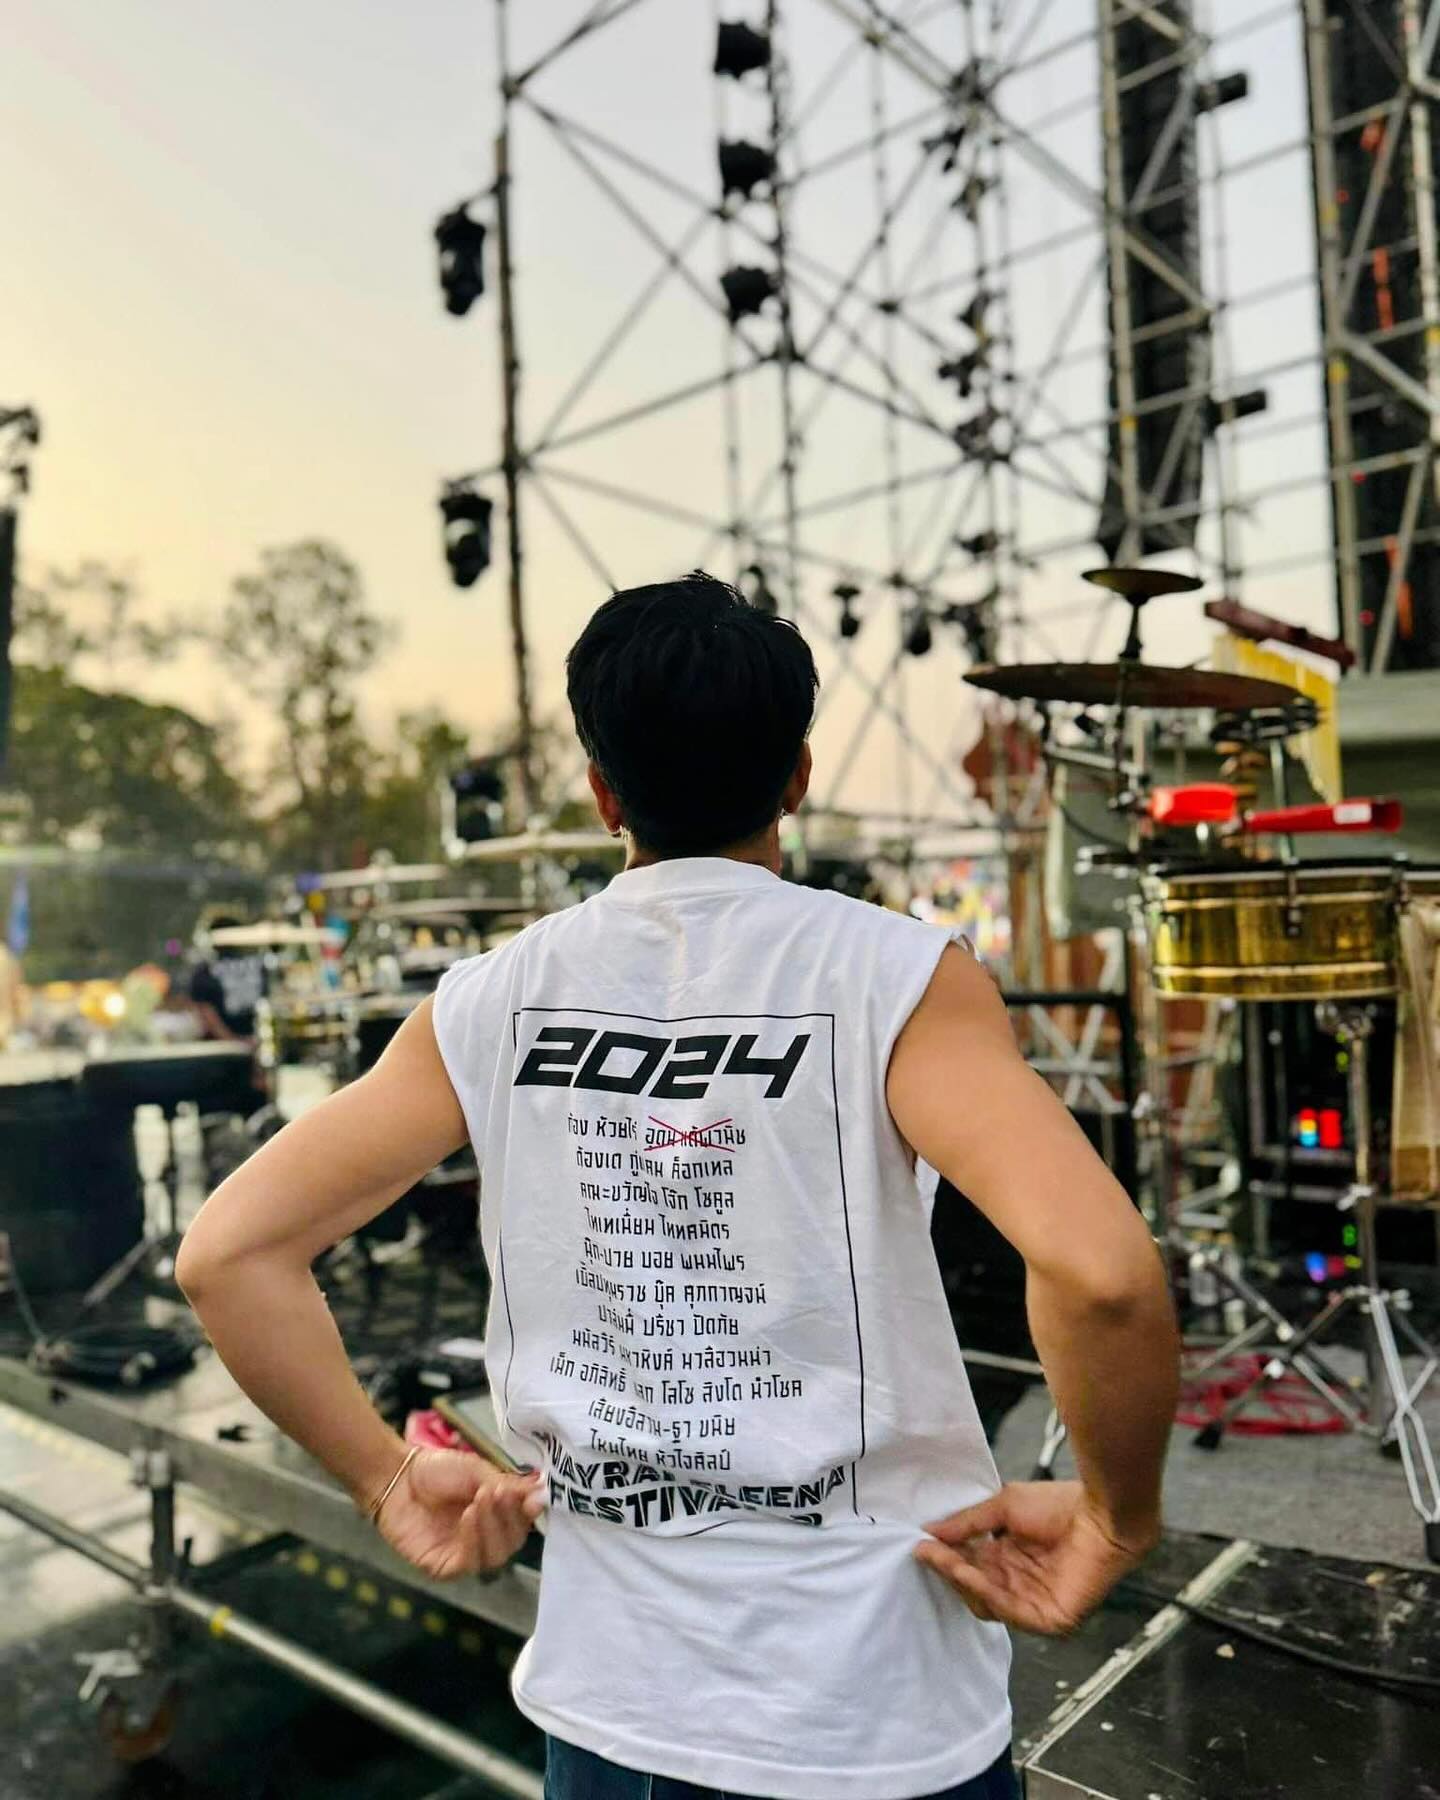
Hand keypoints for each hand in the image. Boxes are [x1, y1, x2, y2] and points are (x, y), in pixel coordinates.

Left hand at [371, 1448, 546, 1580]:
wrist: (398, 1476)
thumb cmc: (438, 1471)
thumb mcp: (479, 1472)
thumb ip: (508, 1486)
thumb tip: (542, 1492)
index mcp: (497, 1516)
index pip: (522, 1524)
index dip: (530, 1514)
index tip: (534, 1499)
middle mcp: (484, 1538)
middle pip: (512, 1543)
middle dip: (510, 1518)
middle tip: (499, 1493)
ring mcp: (465, 1555)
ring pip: (494, 1557)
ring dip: (492, 1527)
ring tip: (481, 1500)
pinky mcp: (443, 1567)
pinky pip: (468, 1563)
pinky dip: (473, 1539)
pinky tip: (468, 1516)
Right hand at [913, 1480, 1157, 1635]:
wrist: (1102, 1513)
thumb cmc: (1060, 1504)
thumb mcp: (1004, 1507)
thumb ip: (968, 1523)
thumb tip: (929, 1532)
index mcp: (1011, 1558)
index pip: (971, 1566)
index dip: (947, 1556)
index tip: (920, 1542)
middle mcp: (1020, 1583)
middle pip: (974, 1587)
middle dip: (949, 1569)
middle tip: (926, 1551)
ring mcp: (1035, 1604)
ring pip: (987, 1602)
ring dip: (962, 1580)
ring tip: (944, 1558)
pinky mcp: (1050, 1620)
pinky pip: (1010, 1611)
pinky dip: (986, 1592)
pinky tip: (969, 1571)